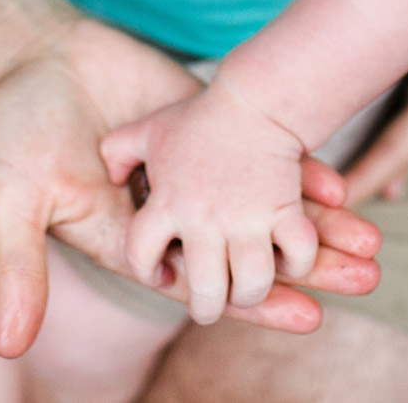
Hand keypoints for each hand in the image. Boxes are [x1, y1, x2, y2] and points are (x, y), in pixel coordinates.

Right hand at [0, 20, 380, 356]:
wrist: (31, 51)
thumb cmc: (14, 127)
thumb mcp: (13, 201)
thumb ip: (21, 271)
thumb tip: (10, 348)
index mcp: (131, 241)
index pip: (206, 284)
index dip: (255, 302)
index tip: (308, 316)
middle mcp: (171, 214)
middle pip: (248, 252)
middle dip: (306, 269)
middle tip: (365, 278)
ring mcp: (192, 171)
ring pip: (263, 207)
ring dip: (314, 225)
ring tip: (371, 242)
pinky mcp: (202, 126)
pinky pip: (259, 155)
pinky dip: (296, 169)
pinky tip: (340, 183)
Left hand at [99, 76, 316, 323]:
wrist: (255, 99)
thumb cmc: (201, 117)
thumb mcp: (150, 128)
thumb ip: (119, 150)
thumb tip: (110, 176)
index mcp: (167, 203)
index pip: (139, 255)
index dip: (146, 271)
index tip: (161, 271)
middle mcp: (204, 219)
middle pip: (204, 291)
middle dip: (207, 308)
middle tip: (211, 303)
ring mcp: (246, 218)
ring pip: (251, 285)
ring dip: (252, 294)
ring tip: (247, 288)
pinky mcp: (284, 211)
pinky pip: (296, 257)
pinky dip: (297, 265)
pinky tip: (288, 259)